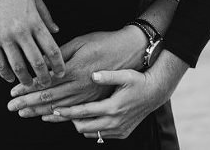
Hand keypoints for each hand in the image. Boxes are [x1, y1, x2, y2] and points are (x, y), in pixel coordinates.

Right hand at [0, 0, 65, 87]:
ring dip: (25, 79)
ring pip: (17, 66)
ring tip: (28, 84)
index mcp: (34, 20)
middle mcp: (21, 31)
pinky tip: (9, 77)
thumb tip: (56, 31)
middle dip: (44, 77)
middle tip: (47, 85)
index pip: (52, 48)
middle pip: (37, 62)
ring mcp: (3, 36)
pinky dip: (4, 73)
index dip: (58, 64)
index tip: (61, 73)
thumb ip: (45, 15)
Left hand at [7, 27, 144, 117]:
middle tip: (11, 108)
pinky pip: (73, 111)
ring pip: (59, 107)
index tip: (13, 93)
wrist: (130, 51)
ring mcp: (88, 95)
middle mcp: (80, 86)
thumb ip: (59, 53)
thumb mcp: (80, 42)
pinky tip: (47, 118)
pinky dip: (58, 116)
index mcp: (74, 69)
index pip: (44, 83)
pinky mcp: (95, 100)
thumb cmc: (104, 42)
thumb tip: (40, 61)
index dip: (27, 89)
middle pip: (48, 98)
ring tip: (23, 114)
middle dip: (27, 103)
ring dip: (39, 111)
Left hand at [43, 52, 187, 140]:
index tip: (54, 110)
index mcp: (112, 107)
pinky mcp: (122, 133)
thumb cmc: (138, 81)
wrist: (155, 93)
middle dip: (70, 120)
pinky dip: (92, 129)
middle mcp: (115, 121)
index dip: (67, 112)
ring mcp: (118, 129)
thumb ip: (108, 75)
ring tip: (73, 113)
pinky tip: (89, 118)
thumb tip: (93, 75)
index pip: (84, 112)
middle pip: (84, 127)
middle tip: (60, 111)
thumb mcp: (125, 75)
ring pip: (91, 133)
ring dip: (81, 124)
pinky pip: (101, 135)